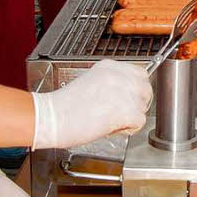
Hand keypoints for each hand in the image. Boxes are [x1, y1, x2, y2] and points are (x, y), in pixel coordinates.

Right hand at [31, 60, 153, 149]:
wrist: (50, 117)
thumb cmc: (64, 106)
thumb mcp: (91, 82)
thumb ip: (112, 84)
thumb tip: (127, 94)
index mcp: (109, 66)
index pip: (140, 73)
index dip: (136, 90)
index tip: (128, 99)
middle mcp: (118, 75)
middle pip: (146, 89)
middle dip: (137, 103)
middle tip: (121, 113)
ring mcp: (123, 92)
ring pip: (143, 106)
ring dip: (131, 117)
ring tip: (110, 121)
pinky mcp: (125, 110)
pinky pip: (140, 122)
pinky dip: (128, 129)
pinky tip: (111, 128)